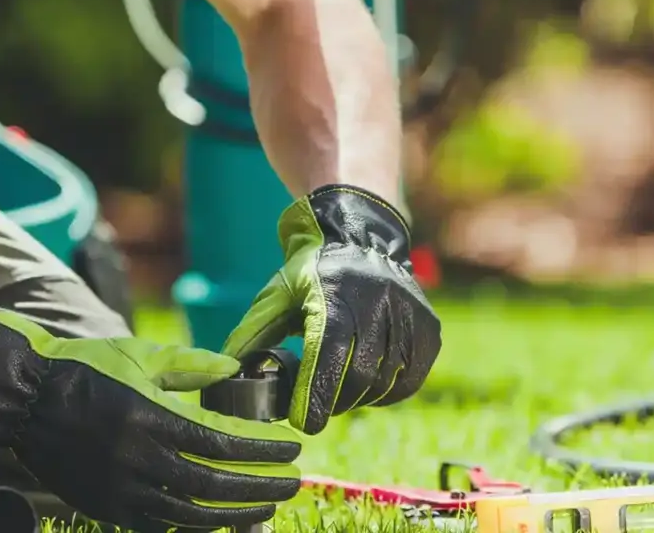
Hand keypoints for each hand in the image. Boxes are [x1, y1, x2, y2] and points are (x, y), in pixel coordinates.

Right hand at [0, 309, 301, 531]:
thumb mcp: (140, 356)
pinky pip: (161, 526)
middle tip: (293, 481)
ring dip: (235, 513)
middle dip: (260, 485)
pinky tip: (219, 521)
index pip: (221, 442)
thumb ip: (191, 365)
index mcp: (150, 418)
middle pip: (214, 485)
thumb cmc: (88, 367)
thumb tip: (234, 369)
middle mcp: (139, 460)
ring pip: (192, 515)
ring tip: (267, 505)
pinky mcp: (108, 508)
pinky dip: (196, 527)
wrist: (28, 399)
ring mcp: (122, 491)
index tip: (291, 446)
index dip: (261, 449)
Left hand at [222, 185, 441, 434]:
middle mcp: (378, 303)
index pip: (328, 361)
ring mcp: (408, 314)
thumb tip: (225, 374)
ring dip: (360, 396)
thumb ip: (251, 335)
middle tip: (318, 405)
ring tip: (341, 388)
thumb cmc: (310, 270)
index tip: (300, 420)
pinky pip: (410, 377)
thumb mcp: (276, 295)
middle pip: (358, 378)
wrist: (358, 234)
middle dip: (334, 401)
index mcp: (335, 296)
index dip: (313, 398)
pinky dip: (389, 391)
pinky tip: (369, 383)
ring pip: (386, 381)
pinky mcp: (427, 326)